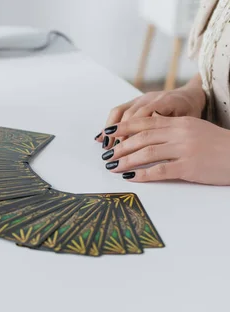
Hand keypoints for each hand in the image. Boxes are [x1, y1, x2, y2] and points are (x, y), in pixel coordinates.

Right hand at [95, 78, 205, 148]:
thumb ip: (173, 130)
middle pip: (129, 116)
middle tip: (114, 154)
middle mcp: (150, 97)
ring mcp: (141, 98)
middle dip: (120, 137)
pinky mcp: (135, 101)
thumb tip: (156, 144)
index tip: (126, 150)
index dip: (133, 134)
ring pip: (120, 112)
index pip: (143, 117)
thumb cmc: (191, 112)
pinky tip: (102, 137)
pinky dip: (109, 125)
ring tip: (106, 147)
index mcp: (166, 101)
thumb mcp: (190, 122)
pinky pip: (118, 111)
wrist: (192, 95)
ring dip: (111, 131)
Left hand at [99, 115, 229, 184]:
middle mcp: (180, 133)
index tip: (108, 132)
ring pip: (147, 153)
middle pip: (142, 138)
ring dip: (126, 161)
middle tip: (106, 154)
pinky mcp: (188, 167)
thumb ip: (171, 128)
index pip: (146, 122)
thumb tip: (146, 130)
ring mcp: (184, 150)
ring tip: (113, 167)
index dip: (124, 127)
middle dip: (121, 146)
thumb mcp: (194, 129)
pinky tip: (130, 178)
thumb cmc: (217, 145)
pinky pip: (160, 170)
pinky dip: (142, 174)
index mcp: (180, 122)